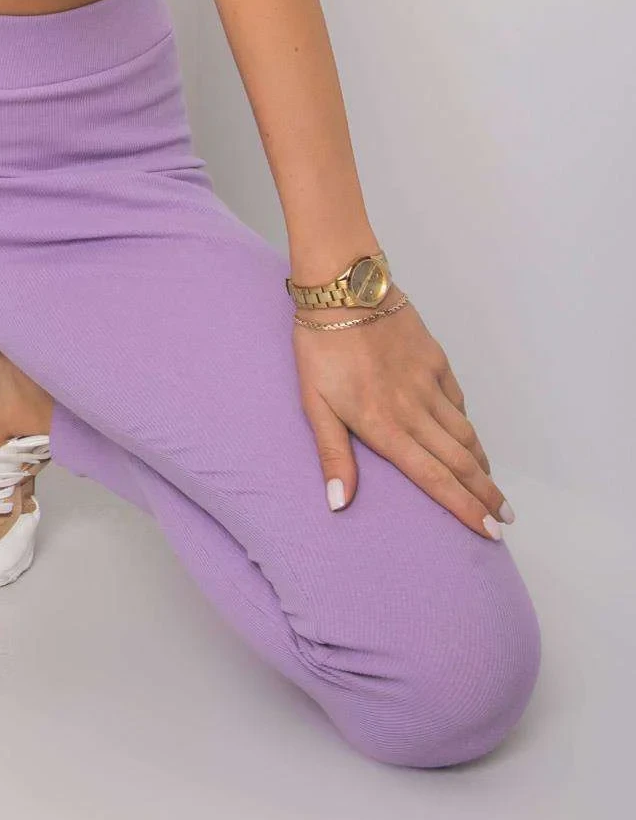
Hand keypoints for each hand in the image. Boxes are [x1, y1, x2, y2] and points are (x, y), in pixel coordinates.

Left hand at [292, 291, 514, 538]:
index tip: (490, 531)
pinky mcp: (435, 360)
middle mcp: (414, 410)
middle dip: (485, 495)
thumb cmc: (320, 346)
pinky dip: (467, 424)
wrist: (344, 288)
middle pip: (460, 461)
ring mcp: (429, 384)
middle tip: (505, 520)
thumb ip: (332, 454)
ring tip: (493, 488)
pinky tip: (469, 438)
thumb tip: (339, 503)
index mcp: (385, 426)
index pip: (434, 478)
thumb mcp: (314, 403)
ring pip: (464, 433)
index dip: (464, 508)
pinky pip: (457, 401)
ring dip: (481, 464)